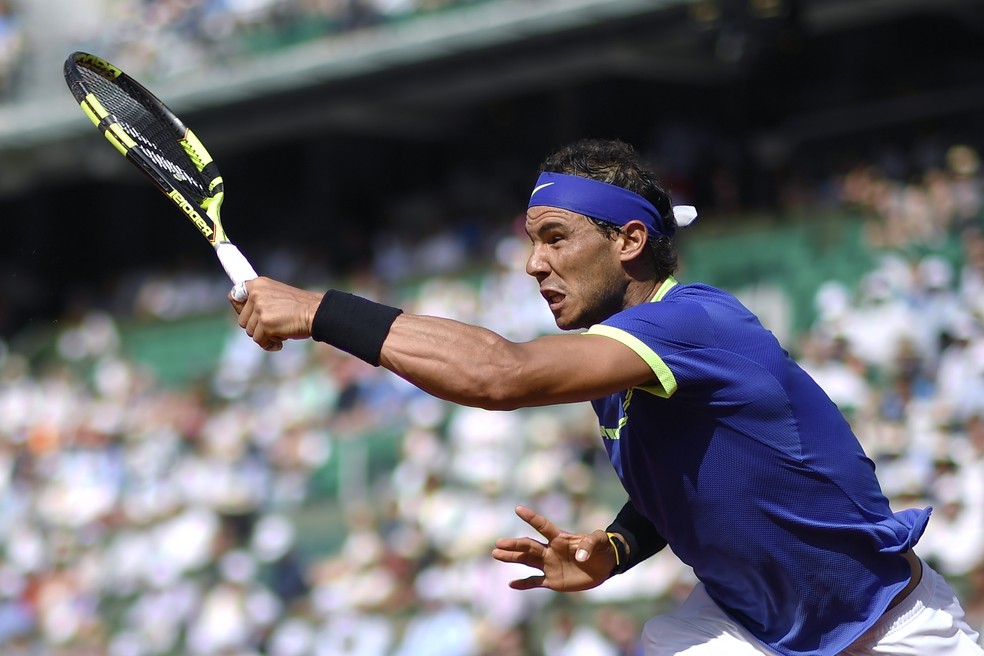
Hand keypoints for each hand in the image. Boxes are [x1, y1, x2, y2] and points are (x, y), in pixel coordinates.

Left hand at [229, 277, 323, 351]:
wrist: (316, 312)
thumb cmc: (300, 306)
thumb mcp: (277, 295)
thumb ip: (261, 300)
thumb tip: (248, 316)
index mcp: (258, 284)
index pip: (234, 296)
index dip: (239, 310)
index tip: (249, 317)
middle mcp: (256, 294)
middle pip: (242, 321)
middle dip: (256, 328)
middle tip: (272, 327)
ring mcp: (260, 309)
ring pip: (251, 332)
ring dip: (264, 336)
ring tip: (280, 332)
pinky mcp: (265, 323)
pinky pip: (260, 341)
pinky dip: (270, 344)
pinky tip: (281, 341)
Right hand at [491, 505, 615, 591]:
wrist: (605, 566)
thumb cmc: (602, 549)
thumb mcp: (600, 541)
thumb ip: (591, 543)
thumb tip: (580, 556)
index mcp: (560, 538)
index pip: (543, 526)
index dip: (532, 518)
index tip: (518, 509)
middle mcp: (551, 550)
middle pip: (529, 546)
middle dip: (514, 544)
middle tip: (498, 543)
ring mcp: (550, 565)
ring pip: (526, 561)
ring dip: (512, 558)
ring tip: (496, 554)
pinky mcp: (553, 580)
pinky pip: (535, 582)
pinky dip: (523, 584)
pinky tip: (511, 584)